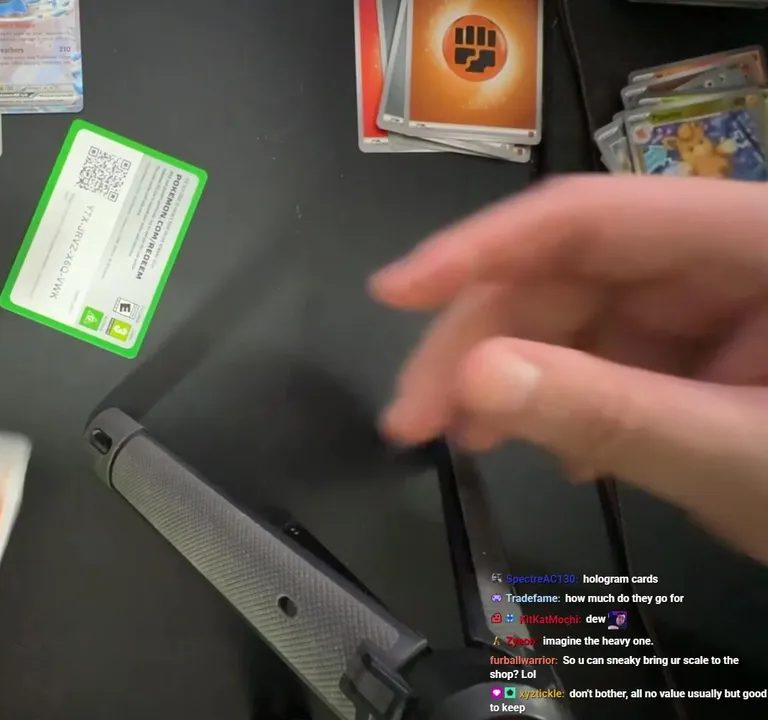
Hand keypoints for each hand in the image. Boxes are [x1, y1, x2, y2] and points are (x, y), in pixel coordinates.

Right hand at [369, 175, 767, 562]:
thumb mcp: (744, 457)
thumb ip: (610, 415)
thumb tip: (474, 383)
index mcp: (759, 238)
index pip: (590, 217)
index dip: (479, 251)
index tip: (394, 295)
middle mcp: (737, 250)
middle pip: (575, 272)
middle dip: (487, 344)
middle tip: (414, 418)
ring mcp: (733, 299)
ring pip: (591, 317)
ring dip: (521, 380)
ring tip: (464, 444)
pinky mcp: (731, 345)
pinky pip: (630, 355)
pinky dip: (580, 401)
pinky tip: (560, 450)